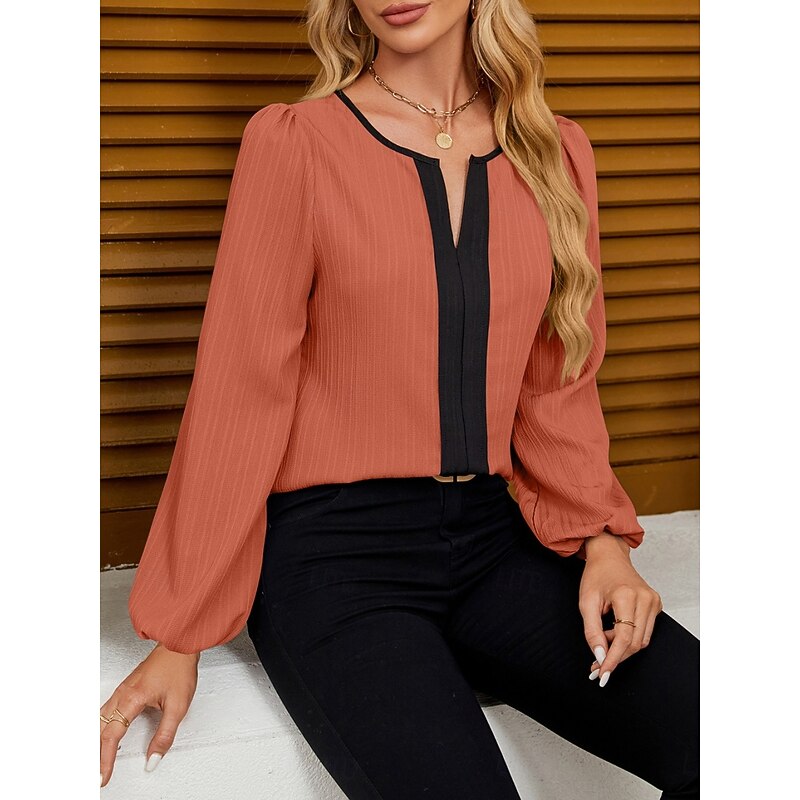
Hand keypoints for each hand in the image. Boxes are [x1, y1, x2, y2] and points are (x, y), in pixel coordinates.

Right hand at [100, 642, 199, 787]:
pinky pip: (104, 712)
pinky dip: (99, 729)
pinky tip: (101, 736)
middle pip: (99, 730)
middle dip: (94, 755)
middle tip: (94, 774)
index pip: (111, 737)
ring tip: (94, 761)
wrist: (179, 646)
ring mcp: (121, 691)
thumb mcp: (178, 706)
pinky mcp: (125, 689)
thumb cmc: (178, 669)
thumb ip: (165, 735)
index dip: (105, 761)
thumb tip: (154, 758)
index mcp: (131, 699)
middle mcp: (121, 694)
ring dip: (95, 742)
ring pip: (99, 720)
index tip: (102, 777)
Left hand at [578, 533, 662, 686]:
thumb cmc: (596, 576)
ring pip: (641, 641)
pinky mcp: (656, 604)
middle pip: (634, 643)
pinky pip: (644, 632)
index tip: (602, 674)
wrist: (608, 556)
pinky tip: (613, 631)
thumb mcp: (586, 602)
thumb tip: (600, 657)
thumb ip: (592, 631)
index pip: (624, 637)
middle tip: (597, 663)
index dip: (613, 659)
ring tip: (603, 637)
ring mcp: (654, 601)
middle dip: (615, 655)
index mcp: (627, 596)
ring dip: (621, 647)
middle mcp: (646, 599)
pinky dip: (628, 638)